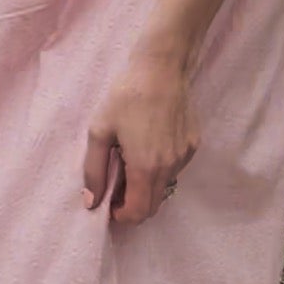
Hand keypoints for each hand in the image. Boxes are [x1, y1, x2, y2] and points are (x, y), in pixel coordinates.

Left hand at [82, 53, 199, 225]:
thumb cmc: (126, 95)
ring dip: (146, 187)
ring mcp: (184, 156)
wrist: (162, 68)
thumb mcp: (99, 131)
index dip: (121, 216)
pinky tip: (148, 145)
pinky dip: (160, 169)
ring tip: (130, 162)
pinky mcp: (193, 144)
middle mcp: (170, 167)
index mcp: (145, 167)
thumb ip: (93, 171)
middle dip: (133, 205)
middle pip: (153, 205)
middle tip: (116, 186)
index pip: (138, 212)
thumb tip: (91, 202)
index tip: (109, 204)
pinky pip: (175, 169)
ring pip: (165, 187)